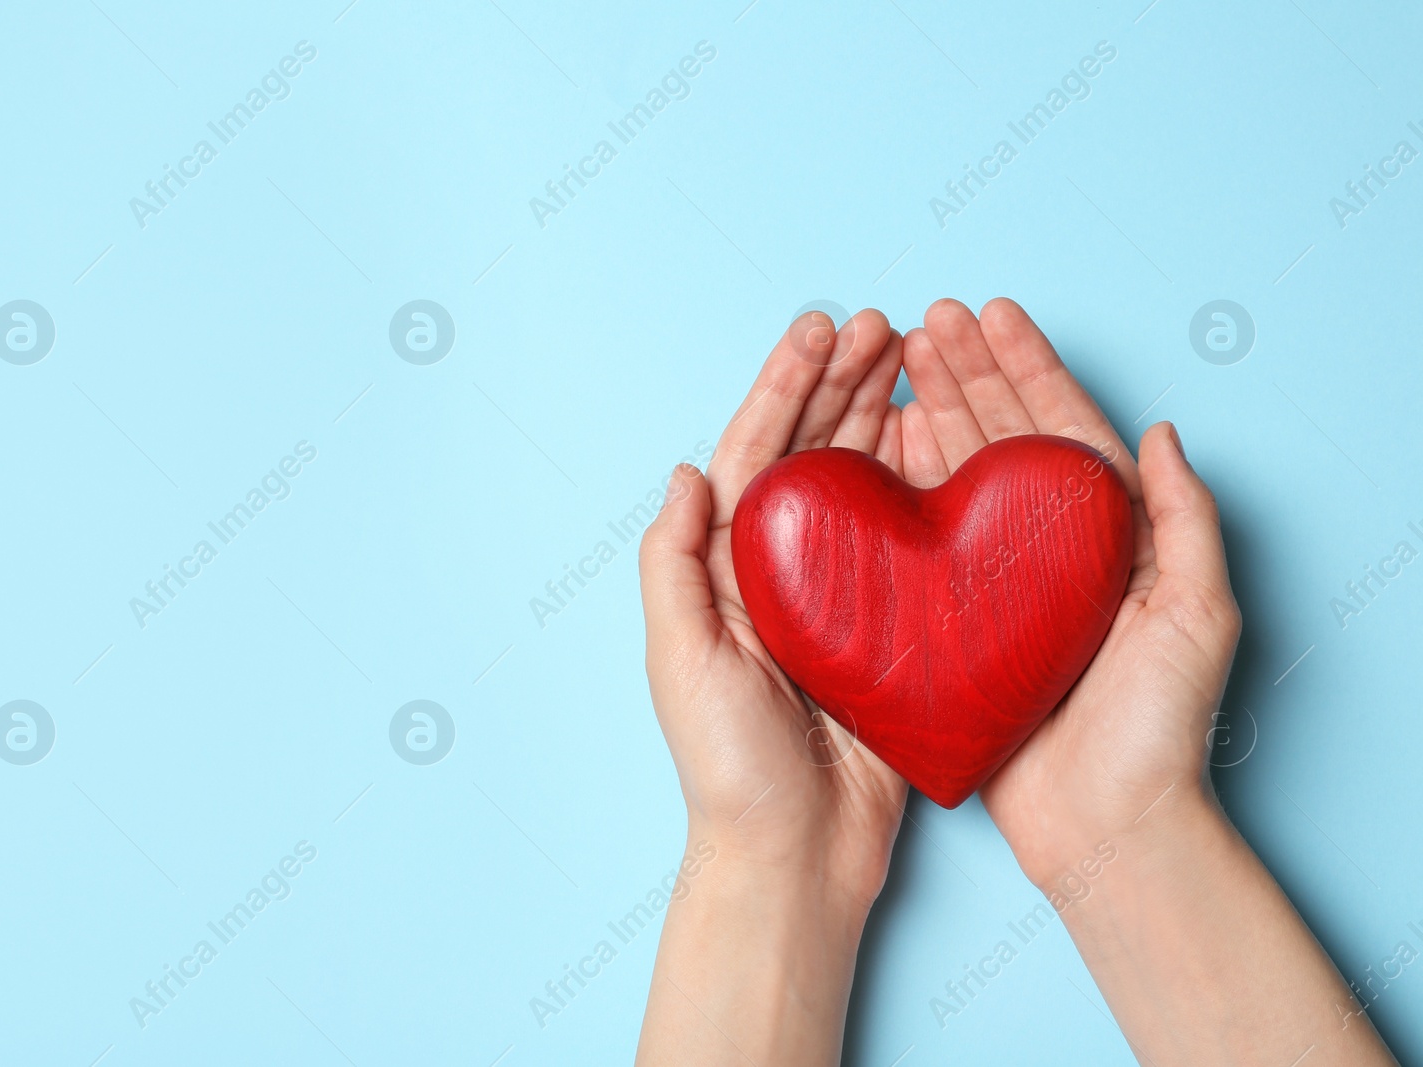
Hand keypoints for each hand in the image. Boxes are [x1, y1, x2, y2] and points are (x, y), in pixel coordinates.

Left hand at [635, 310, 911, 1065]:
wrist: (797, 856)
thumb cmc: (731, 768)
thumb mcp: (681, 661)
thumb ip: (676, 565)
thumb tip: (685, 472)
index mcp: (728, 570)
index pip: (755, 453)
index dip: (785, 385)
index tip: (820, 327)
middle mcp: (782, 571)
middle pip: (812, 453)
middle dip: (842, 383)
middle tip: (885, 325)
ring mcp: (839, 597)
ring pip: (862, 484)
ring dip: (883, 418)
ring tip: (915, 360)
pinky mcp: (891, 629)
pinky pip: (909, 540)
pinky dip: (925, 487)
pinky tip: (947, 445)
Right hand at [893, 297, 1240, 882]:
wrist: (1103, 826)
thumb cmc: (1157, 727)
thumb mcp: (1196, 613)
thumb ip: (1185, 519)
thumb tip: (1161, 432)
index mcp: (1108, 536)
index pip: (1061, 428)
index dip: (1026, 365)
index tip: (988, 313)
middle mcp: (1048, 550)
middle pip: (1003, 437)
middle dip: (967, 371)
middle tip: (926, 321)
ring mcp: (996, 583)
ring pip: (958, 476)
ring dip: (932, 411)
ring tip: (897, 358)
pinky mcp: (953, 623)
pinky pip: (923, 539)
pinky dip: (901, 486)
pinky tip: (878, 445)